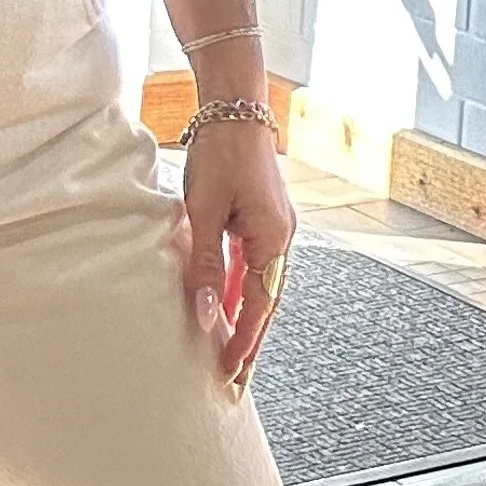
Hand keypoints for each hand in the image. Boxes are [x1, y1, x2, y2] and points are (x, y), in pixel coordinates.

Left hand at [176, 121, 295, 393]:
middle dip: (250, 340)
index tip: (229, 374)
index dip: (244, 343)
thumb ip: (205, 266)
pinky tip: (223, 307)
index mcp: (273, 239)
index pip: (258, 306)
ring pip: (259, 285)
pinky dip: (239, 289)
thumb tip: (207, 315)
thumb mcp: (204, 211)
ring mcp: (274, 227)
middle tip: (235, 380)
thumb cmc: (221, 152)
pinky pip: (252, 265)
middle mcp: (281, 237)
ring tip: (228, 352)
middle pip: (265, 301)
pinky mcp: (262, 217)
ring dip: (244, 317)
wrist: (235, 106)